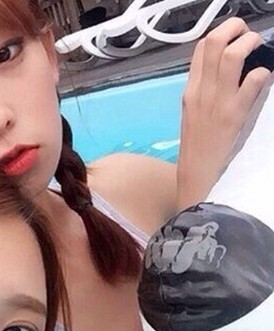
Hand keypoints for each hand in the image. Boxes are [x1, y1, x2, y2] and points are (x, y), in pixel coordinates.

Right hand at [177, 18, 270, 209]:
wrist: (196, 176)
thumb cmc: (198, 147)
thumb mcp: (194, 114)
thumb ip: (205, 90)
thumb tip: (226, 70)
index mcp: (191, 91)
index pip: (201, 48)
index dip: (221, 34)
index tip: (235, 38)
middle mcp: (202, 93)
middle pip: (214, 43)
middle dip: (236, 29)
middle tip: (249, 36)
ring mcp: (217, 103)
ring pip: (233, 55)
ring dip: (251, 44)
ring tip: (259, 50)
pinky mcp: (234, 116)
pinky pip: (253, 81)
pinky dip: (262, 74)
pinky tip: (263, 80)